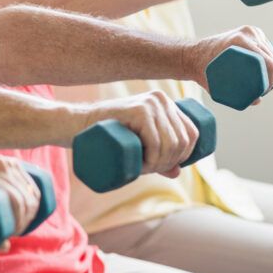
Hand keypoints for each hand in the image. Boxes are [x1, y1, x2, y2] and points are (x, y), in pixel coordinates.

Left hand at [0, 155, 41, 239]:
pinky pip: (28, 178)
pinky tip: (35, 206)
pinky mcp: (5, 161)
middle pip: (22, 194)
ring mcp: (1, 161)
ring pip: (28, 187)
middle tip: (17, 232)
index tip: (15, 233)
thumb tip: (5, 246)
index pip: (14, 199)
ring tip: (23, 224)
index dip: (20, 220)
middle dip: (26, 217)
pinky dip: (34, 193)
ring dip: (32, 208)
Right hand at [79, 91, 197, 177]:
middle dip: (169, 162)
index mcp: (167, 103)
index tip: (165, 166)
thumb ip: (159, 153)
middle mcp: (161, 100)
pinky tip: (142, 165)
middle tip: (149, 170)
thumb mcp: (139, 142)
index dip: (185, 155)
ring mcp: (150, 103)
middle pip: (182, 140)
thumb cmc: (108, 135)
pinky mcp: (137, 110)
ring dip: (160, 164)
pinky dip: (152, 159)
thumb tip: (178, 172)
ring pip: (171, 143)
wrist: (79, 124)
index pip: (192, 132)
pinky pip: (156, 141)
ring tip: (142, 169)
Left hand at [185, 26, 272, 98]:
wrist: (191, 55)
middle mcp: (247, 32)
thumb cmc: (201, 71)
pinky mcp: (250, 33)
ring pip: (271, 52)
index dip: (271, 79)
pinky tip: (270, 70)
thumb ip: (234, 96)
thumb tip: (258, 100)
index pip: (268, 62)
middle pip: (271, 57)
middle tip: (264, 90)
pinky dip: (270, 58)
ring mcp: (250, 31)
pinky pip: (266, 47)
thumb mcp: (215, 86)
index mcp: (240, 40)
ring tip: (266, 83)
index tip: (264, 91)